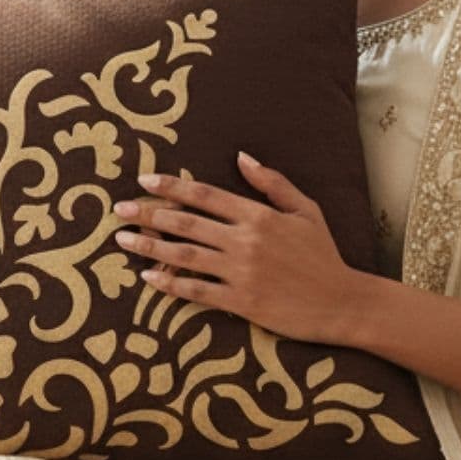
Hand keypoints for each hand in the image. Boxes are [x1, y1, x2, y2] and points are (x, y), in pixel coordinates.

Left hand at [110, 152, 358, 344]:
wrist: (341, 302)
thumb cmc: (323, 255)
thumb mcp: (306, 210)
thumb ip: (273, 182)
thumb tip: (241, 157)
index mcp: (259, 215)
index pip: (205, 195)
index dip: (171, 186)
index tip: (144, 181)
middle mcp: (246, 241)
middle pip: (186, 222)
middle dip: (148, 213)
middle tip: (119, 209)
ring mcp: (241, 272)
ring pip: (184, 255)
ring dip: (149, 246)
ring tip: (122, 239)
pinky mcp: (240, 301)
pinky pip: (197, 291)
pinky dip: (170, 284)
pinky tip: (148, 278)